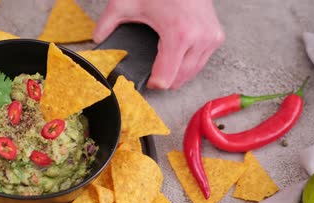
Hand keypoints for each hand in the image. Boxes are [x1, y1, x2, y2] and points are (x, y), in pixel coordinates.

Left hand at [94, 0, 224, 89]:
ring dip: (178, 73)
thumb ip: (106, 24)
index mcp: (178, 34)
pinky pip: (201, 60)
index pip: (166, 78)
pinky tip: (177, 55)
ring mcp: (211, 37)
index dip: (153, 83)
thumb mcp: (126, 4)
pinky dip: (189, 62)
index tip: (147, 80)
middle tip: (152, 72)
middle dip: (164, 79)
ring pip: (192, 72)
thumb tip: (96, 39)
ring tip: (163, 63)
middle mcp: (199, 38)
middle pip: (179, 79)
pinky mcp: (216, 35)